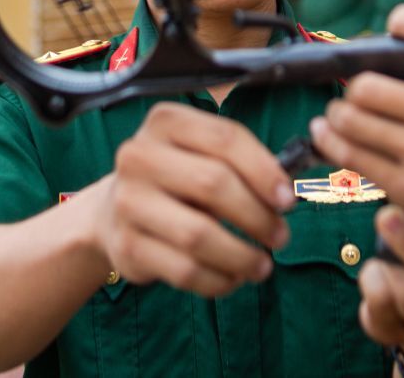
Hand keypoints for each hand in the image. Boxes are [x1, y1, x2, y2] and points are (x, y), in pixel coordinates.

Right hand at [87, 102, 294, 296]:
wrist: (114, 211)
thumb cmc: (176, 179)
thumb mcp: (201, 154)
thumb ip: (241, 163)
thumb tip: (289, 193)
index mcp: (165, 122)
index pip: (225, 138)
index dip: (264, 170)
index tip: (288, 199)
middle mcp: (139, 155)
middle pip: (214, 184)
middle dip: (257, 215)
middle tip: (281, 236)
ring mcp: (127, 201)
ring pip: (198, 235)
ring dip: (241, 256)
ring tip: (263, 265)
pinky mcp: (125, 245)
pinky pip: (184, 270)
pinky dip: (218, 280)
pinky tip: (233, 277)